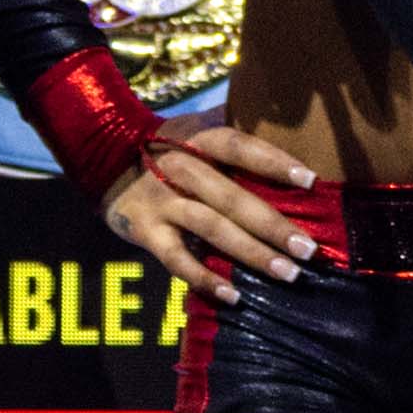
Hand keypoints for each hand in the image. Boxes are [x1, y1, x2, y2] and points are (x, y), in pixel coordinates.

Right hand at [94, 118, 319, 299]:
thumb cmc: (167, 144)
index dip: (274, 162)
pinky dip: (204, 279)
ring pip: (211, 228)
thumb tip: (283, 116)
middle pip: (231, 197)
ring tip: (287, 273)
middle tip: (308, 249)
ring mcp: (161, 201)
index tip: (310, 181)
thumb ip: (233, 124)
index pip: (239, 147)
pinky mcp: (145, 231)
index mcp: (197, 139)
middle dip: (273, 225)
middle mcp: (180, 169)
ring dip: (251, 253)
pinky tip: (234, 296)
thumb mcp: (195, 125)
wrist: (101, 157)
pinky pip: (177, 260)